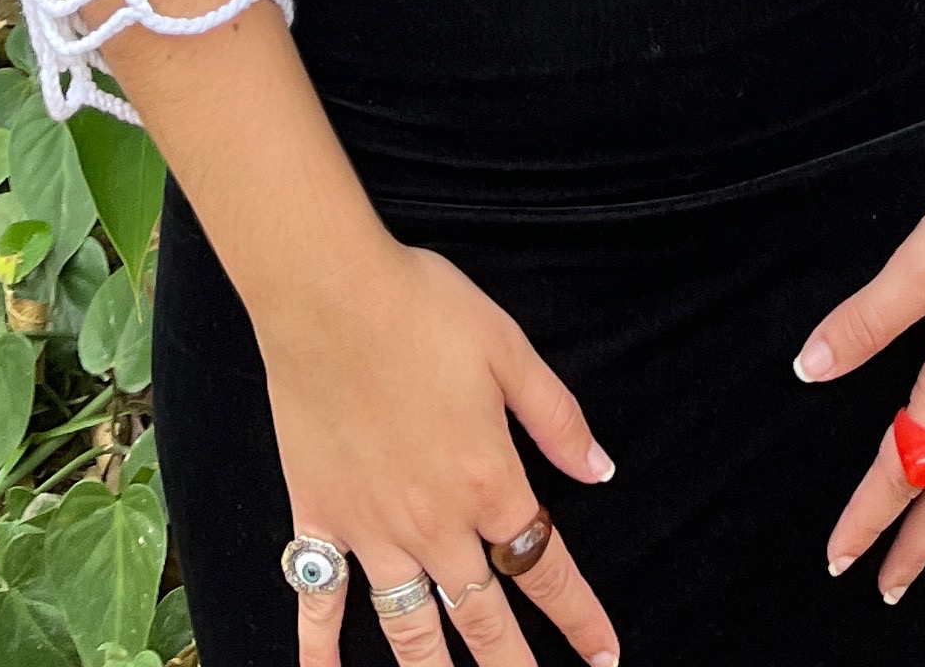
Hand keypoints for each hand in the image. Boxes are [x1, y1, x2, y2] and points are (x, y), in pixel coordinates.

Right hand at [262, 236, 620, 666]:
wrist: (328, 294)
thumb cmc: (421, 308)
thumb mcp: (509, 349)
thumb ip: (557, 418)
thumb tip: (601, 471)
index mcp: (489, 483)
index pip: (547, 569)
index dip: (581, 617)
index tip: (605, 656)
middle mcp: (435, 524)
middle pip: (485, 621)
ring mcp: (373, 530)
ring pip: (411, 631)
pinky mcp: (320, 517)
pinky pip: (319, 600)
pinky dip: (320, 650)